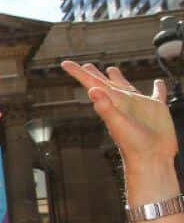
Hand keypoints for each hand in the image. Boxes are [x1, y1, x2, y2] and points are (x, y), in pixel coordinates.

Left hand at [61, 62, 176, 169]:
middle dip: (94, 74)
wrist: (151, 159)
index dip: (78, 73)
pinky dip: (157, 88)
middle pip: (105, 83)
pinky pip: (157, 95)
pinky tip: (158, 82)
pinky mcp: (156, 109)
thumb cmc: (133, 145)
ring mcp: (139, 105)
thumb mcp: (118, 124)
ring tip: (111, 68)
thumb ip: (105, 108)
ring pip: (127, 86)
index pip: (92, 84)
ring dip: (118, 78)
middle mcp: (123, 102)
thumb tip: (92, 90)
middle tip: (85, 65)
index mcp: (112, 103)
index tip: (64, 63)